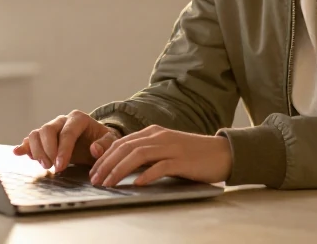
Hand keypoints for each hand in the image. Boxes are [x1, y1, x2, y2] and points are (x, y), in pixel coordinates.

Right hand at [12, 110, 119, 173]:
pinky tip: (18, 152)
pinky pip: (31, 139)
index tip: (60, 167)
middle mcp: (62, 120)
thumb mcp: (111, 141)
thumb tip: (94, 149)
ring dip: (36, 150)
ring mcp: (51, 128)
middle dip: (47, 150)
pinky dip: (24, 146)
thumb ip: (106, 144)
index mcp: (78, 119)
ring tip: (44, 165)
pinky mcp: (44, 138)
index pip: (67, 133)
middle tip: (51, 166)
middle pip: (47, 130)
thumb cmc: (103, 140)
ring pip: (36, 134)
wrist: (96, 140)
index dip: (62, 150)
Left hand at [88, 125, 232, 187]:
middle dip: (106, 164)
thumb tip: (123, 167)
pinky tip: (137, 184)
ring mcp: (171, 147)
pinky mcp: (183, 160)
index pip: (121, 143)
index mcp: (153, 132)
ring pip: (138, 155)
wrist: (222, 153)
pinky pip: (161, 166)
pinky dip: (147, 175)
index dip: (104, 157)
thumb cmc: (192, 155)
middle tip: (95, 180)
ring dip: (119, 170)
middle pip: (125, 148)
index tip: (94, 172)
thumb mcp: (165, 150)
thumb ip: (147, 154)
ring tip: (108, 183)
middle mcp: (160, 137)